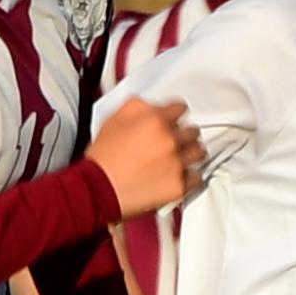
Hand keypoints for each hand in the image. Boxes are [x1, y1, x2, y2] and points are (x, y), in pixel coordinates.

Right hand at [86, 93, 197, 216]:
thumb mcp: (113, 119)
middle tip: (172, 143)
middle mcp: (169, 140)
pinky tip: (175, 176)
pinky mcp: (179, 185)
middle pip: (192, 131)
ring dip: (189, 154)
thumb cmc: (102, 159)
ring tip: (175, 159)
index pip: (181, 108)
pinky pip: (197, 177)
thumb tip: (152, 104)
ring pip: (198, 153)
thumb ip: (138, 106)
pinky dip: (188, 177)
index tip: (175, 120)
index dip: (175, 115)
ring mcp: (176, 163)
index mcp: (155, 120)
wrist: (97, 190)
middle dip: (182, 135)